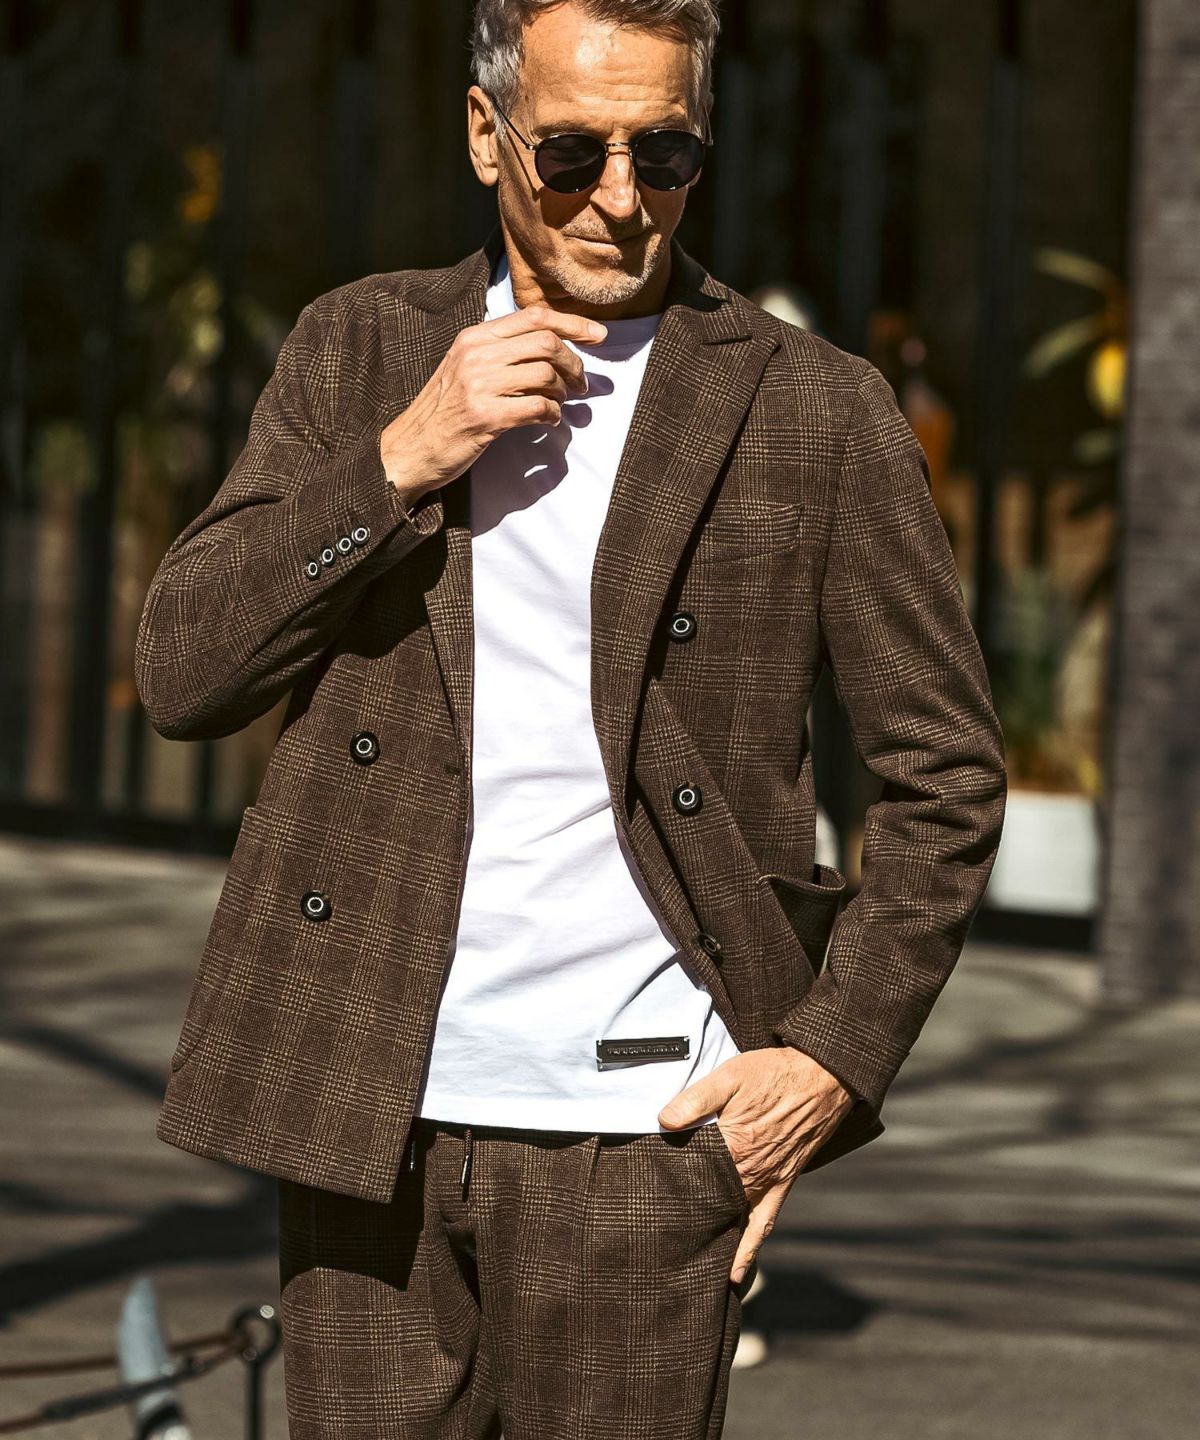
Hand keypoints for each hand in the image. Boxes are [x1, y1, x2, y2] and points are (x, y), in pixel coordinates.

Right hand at [380, 303, 607, 503]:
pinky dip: (552, 415)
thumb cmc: (444, 411)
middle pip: (547, 343)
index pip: (535, 316)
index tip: (598, 334)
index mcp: (474, 337)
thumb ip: (500, 352)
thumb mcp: (464, 367)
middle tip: (581, 383)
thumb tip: (551, 346)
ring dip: (564, 393)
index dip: (573, 323)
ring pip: (546, 376)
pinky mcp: (485, 416)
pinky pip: (538, 408)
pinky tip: (549, 421)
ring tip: (559, 404)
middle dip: (574, 363)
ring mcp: (479, 385)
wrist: (411, 448)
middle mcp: (476, 354)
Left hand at [658, 1047, 855, 1284]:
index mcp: (732, 1144)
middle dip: (682, 1219)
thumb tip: (663, 1120)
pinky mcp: (781, 1186)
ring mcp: (766, 1182)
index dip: (667, 1185)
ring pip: (732, 1220)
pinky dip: (748, 1251)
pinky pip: (763, 1225)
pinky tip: (736, 1275)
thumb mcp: (730, 1075)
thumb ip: (696, 1099)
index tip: (642, 1203)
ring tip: (682, 1266)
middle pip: (708, 1201)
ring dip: (710, 1240)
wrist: (822, 1078)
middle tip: (651, 1243)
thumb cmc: (773, 1074)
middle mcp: (749, 1171)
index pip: (691, 1172)